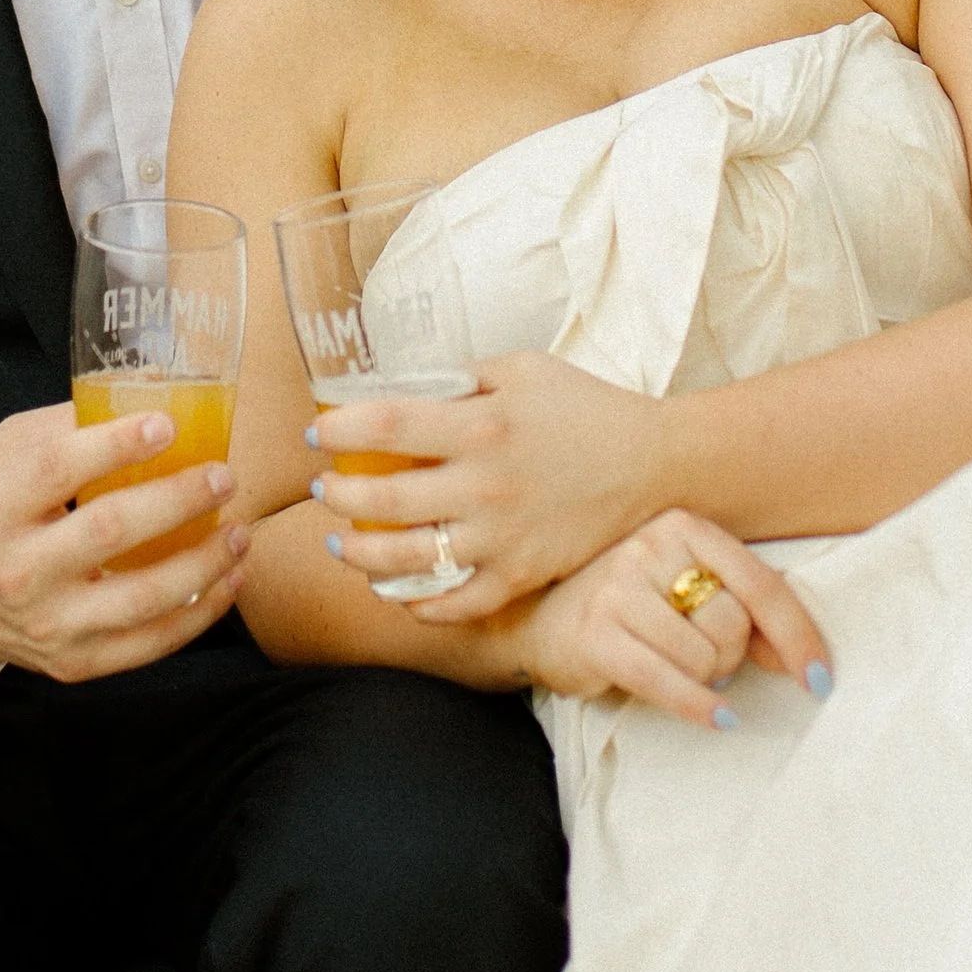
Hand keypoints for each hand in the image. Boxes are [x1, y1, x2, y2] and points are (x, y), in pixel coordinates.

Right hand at [0, 402, 251, 685]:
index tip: (167, 424)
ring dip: (205, 562)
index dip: (116, 445)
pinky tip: (229, 580)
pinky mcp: (76, 663)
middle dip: (178, 500)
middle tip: (223, 476)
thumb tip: (150, 389)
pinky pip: (151, 644)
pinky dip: (200, 613)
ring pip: (143, 597)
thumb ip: (67, 426)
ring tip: (241, 531)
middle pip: (110, 531)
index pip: (57, 470)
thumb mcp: (7, 456)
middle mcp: (16, 572)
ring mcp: (49, 625)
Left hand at [308, 350, 666, 617]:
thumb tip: (407, 385)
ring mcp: (502, 537)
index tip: (317, 437)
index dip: (338, 432)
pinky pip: (456, 602)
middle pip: (382, 499)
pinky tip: (398, 592)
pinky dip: (419, 604)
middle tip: (323, 490)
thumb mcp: (523, 368)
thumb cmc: (586, 407)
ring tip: (342, 543)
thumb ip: (463, 377)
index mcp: (482, 424)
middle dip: (337, 496)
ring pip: (406, 560)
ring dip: (360, 554)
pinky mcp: (522, 574)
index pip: (386, 426)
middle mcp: (485, 485)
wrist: (655, 464)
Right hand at [508, 516, 831, 727]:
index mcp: (683, 526)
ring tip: (675, 668)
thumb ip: (745, 614)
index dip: (798, 636)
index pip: (760, 583)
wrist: (537, 617)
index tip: (820, 680)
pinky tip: (717, 719)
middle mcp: (650, 546)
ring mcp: (618, 587)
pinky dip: (698, 707)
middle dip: (729, 657)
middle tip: (703, 660)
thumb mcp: (687, 593)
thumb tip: (802, 660)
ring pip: (703, 657)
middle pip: (732, 624)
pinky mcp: (596, 633)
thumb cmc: (629, 605)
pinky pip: (668, 682)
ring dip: (703, 680)